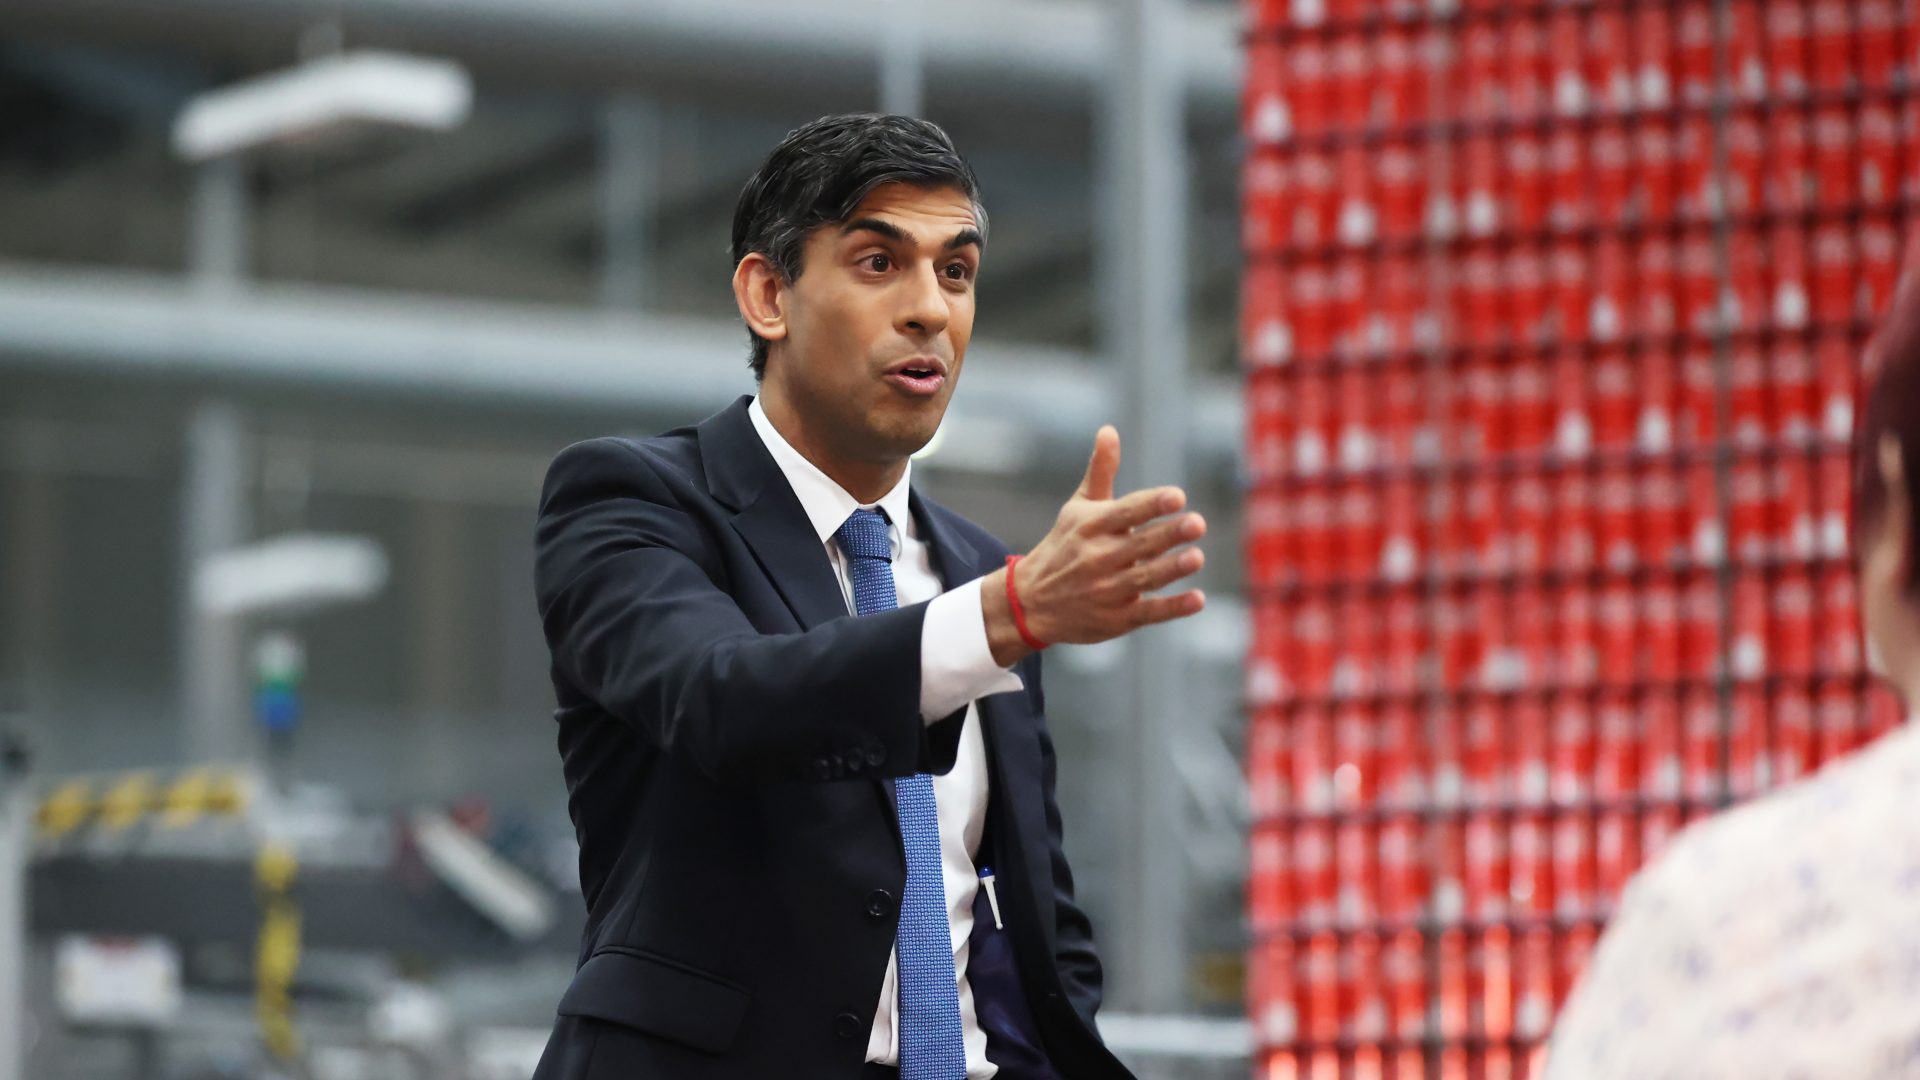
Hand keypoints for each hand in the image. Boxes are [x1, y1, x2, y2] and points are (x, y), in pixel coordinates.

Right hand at [982, 426, 1205, 665]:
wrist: (1031, 602)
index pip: (1125, 512)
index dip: (1151, 504)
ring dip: (1171, 569)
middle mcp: (1097, 558)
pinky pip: (1148, 612)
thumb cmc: (1064, 546)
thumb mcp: (1078, 509)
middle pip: (1139, 545)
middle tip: (1197, 523)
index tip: (1177, 495)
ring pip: (1145, 578)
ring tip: (1196, 557)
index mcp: (1090, 527)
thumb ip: (1100, 472)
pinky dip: (1173, 608)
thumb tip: (1109, 430)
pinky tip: (1197, 599)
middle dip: (1168, 534)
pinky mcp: (1116, 619)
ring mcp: (1107, 591)